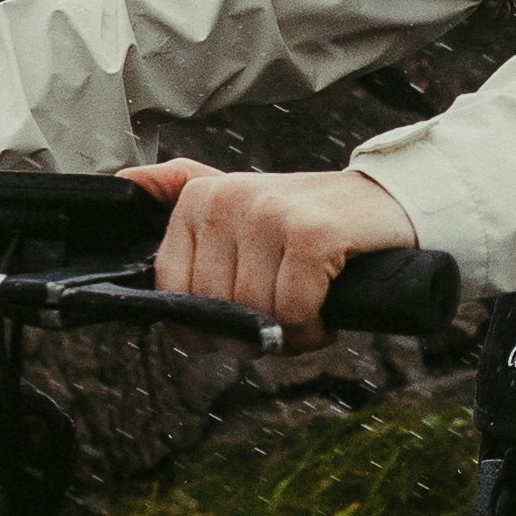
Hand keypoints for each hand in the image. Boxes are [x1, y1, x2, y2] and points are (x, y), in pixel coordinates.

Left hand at [124, 159, 418, 338]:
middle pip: (217, 308)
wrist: (392, 203)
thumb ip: (181, 187)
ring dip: (288, 334)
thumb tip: (123, 181)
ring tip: (310, 313)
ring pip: (255, 314)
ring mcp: (270, 213)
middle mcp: (228, 199)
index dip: (207, 326)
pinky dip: (313, 328)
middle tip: (287, 320)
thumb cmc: (313, 219)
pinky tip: (327, 315)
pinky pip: (294, 310)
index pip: (173, 291)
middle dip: (253, 332)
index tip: (243, 322)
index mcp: (199, 198)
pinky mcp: (312, 233)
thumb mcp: (243, 200)